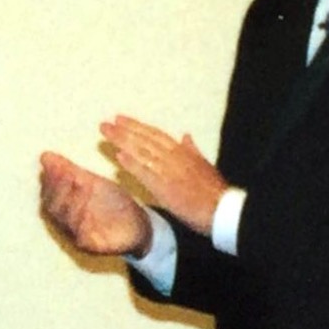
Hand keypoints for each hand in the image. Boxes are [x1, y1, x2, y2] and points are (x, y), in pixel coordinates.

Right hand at [38, 152, 152, 257]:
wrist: (137, 225)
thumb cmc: (111, 203)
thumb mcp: (91, 183)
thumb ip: (69, 170)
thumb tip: (45, 155)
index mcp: (62, 207)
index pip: (48, 194)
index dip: (51, 180)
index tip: (58, 165)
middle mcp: (64, 224)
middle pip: (53, 208)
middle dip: (59, 190)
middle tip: (69, 174)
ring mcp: (76, 236)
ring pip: (67, 221)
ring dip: (73, 202)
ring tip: (83, 186)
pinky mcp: (90, 247)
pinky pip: (81, 238)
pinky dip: (83, 224)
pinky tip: (88, 210)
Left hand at [101, 116, 227, 235]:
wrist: (223, 209)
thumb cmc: (215, 190)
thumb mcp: (205, 164)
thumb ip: (192, 150)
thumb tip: (185, 135)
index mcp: (183, 151)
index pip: (155, 134)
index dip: (137, 126)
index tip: (121, 119)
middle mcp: (174, 157)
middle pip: (145, 139)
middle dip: (125, 130)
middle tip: (106, 123)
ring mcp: (169, 171)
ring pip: (142, 151)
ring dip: (123, 141)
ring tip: (106, 133)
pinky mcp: (166, 187)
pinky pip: (146, 173)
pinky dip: (132, 164)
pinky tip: (118, 157)